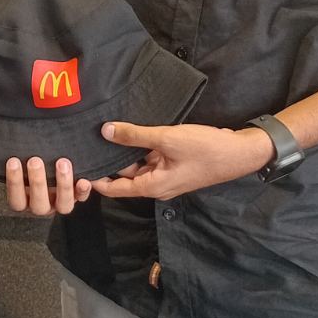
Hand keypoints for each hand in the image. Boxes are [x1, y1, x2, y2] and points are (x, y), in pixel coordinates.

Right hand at [5, 156, 92, 215]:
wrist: (47, 158)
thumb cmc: (25, 159)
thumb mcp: (7, 159)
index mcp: (23, 200)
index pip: (16, 200)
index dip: (14, 183)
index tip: (12, 161)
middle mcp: (41, 205)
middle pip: (38, 204)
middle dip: (37, 182)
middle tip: (35, 160)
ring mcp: (59, 202)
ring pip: (63, 205)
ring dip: (63, 185)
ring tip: (62, 162)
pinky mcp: (76, 195)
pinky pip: (82, 198)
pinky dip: (84, 190)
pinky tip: (84, 179)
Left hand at [91, 122, 273, 201]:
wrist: (240, 152)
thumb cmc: (206, 149)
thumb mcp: (167, 139)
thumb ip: (136, 136)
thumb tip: (105, 131)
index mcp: (152, 186)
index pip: (114, 188)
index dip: (95, 179)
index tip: (76, 166)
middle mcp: (157, 185)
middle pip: (125, 174)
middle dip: (109, 158)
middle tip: (87, 138)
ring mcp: (167, 175)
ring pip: (139, 164)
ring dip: (127, 149)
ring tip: (105, 129)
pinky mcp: (175, 164)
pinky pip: (152, 157)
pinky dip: (142, 146)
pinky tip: (133, 128)